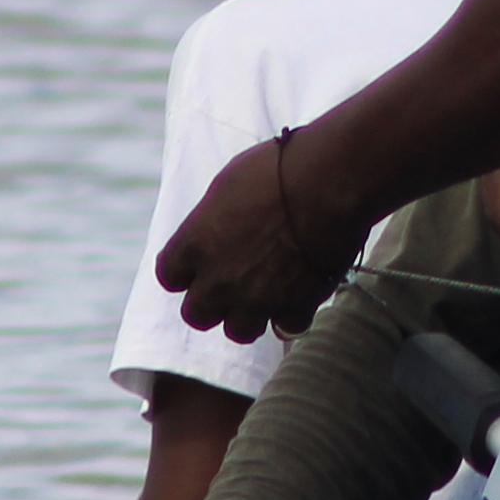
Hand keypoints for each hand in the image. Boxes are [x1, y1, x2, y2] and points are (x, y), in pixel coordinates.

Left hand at [156, 134, 361, 344]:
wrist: (330, 181)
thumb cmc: (278, 169)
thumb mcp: (229, 183)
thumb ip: (212, 218)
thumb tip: (214, 227)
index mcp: (196, 243)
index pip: (169, 275)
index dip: (183, 270)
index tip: (197, 263)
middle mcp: (220, 279)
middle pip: (196, 314)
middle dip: (210, 302)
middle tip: (229, 284)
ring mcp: (257, 298)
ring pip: (238, 331)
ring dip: (248, 315)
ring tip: (263, 295)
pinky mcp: (296, 306)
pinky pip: (286, 326)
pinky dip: (291, 315)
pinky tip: (298, 296)